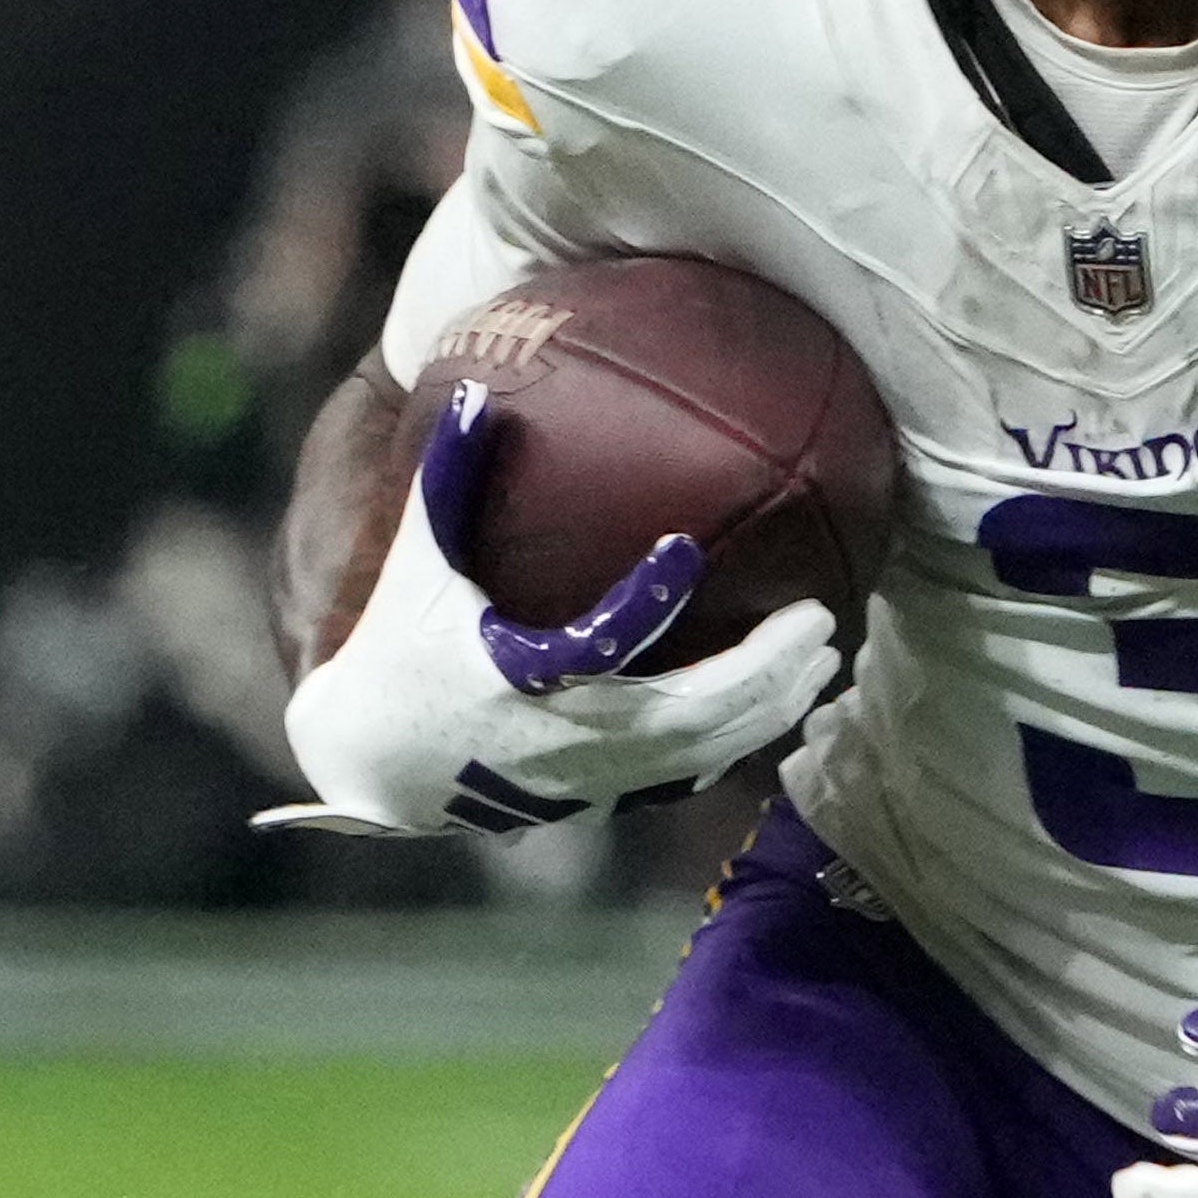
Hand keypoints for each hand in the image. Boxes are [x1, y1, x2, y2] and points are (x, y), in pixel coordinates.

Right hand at [268, 381, 848, 839]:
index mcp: (511, 679)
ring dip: (765, 710)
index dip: (640, 605)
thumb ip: (443, 485)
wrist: (378, 768)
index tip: (684, 552)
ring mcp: (583, 782)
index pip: (588, 647)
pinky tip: (776, 708)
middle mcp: (557, 740)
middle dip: (759, 673)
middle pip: (682, 718)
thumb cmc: (395, 654)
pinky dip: (733, 744)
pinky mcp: (595, 803)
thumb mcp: (414, 570)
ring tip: (819, 660)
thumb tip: (467, 394)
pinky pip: (681, 779)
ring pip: (697, 755)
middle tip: (818, 619)